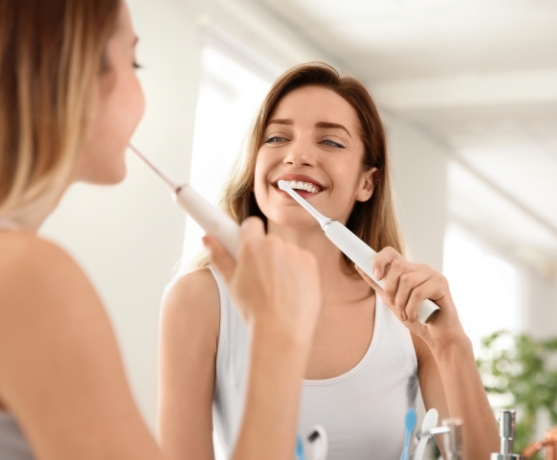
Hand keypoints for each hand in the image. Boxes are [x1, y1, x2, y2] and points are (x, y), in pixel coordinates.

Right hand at [203, 217, 321, 346]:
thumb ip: (219, 256)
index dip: (250, 236)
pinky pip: (302, 261)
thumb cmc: (254, 311)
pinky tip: (291, 291)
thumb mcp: (231, 283)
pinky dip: (299, 272)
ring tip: (277, 290)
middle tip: (261, 278)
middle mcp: (274, 244)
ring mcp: (294, 252)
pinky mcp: (311, 262)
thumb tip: (207, 238)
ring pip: (287, 252)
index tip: (249, 248)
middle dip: (266, 254)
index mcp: (251, 246)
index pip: (251, 224)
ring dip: (283, 264)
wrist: (281, 331)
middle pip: (270, 241)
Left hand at [355, 247, 465, 345]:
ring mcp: (432, 274)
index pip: (390, 253)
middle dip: (390, 289)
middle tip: (393, 304)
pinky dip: (412, 308)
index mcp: (408, 270)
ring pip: (407, 280)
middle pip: (397, 266)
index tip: (376, 275)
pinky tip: (413, 316)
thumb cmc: (416, 317)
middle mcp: (420, 268)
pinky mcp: (441, 284)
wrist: (438, 335)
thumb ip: (378, 284)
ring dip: (401, 302)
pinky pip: (419, 292)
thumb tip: (358, 266)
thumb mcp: (391, 300)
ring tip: (405, 315)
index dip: (379, 260)